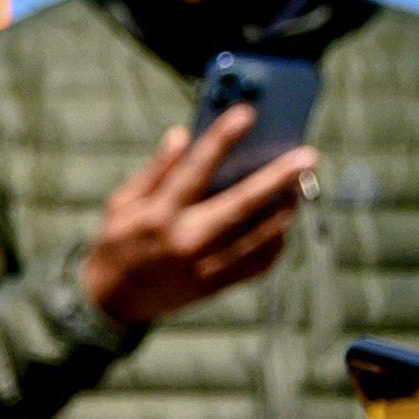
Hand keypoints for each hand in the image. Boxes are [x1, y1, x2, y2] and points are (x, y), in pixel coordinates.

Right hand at [78, 108, 313, 327]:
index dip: (221, 140)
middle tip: (308, 156)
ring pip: (261, 235)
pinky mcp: (218, 284)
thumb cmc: (116, 245)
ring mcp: (205, 266)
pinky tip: (278, 224)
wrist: (111, 303)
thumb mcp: (121, 204)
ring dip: (285, 208)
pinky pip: (261, 262)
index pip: (194, 171)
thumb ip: (154, 171)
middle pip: (242, 206)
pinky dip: (276, 241)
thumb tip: (182, 135)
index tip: (246, 115)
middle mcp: (185, 241)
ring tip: (298, 187)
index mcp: (157, 216)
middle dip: (278, 178)